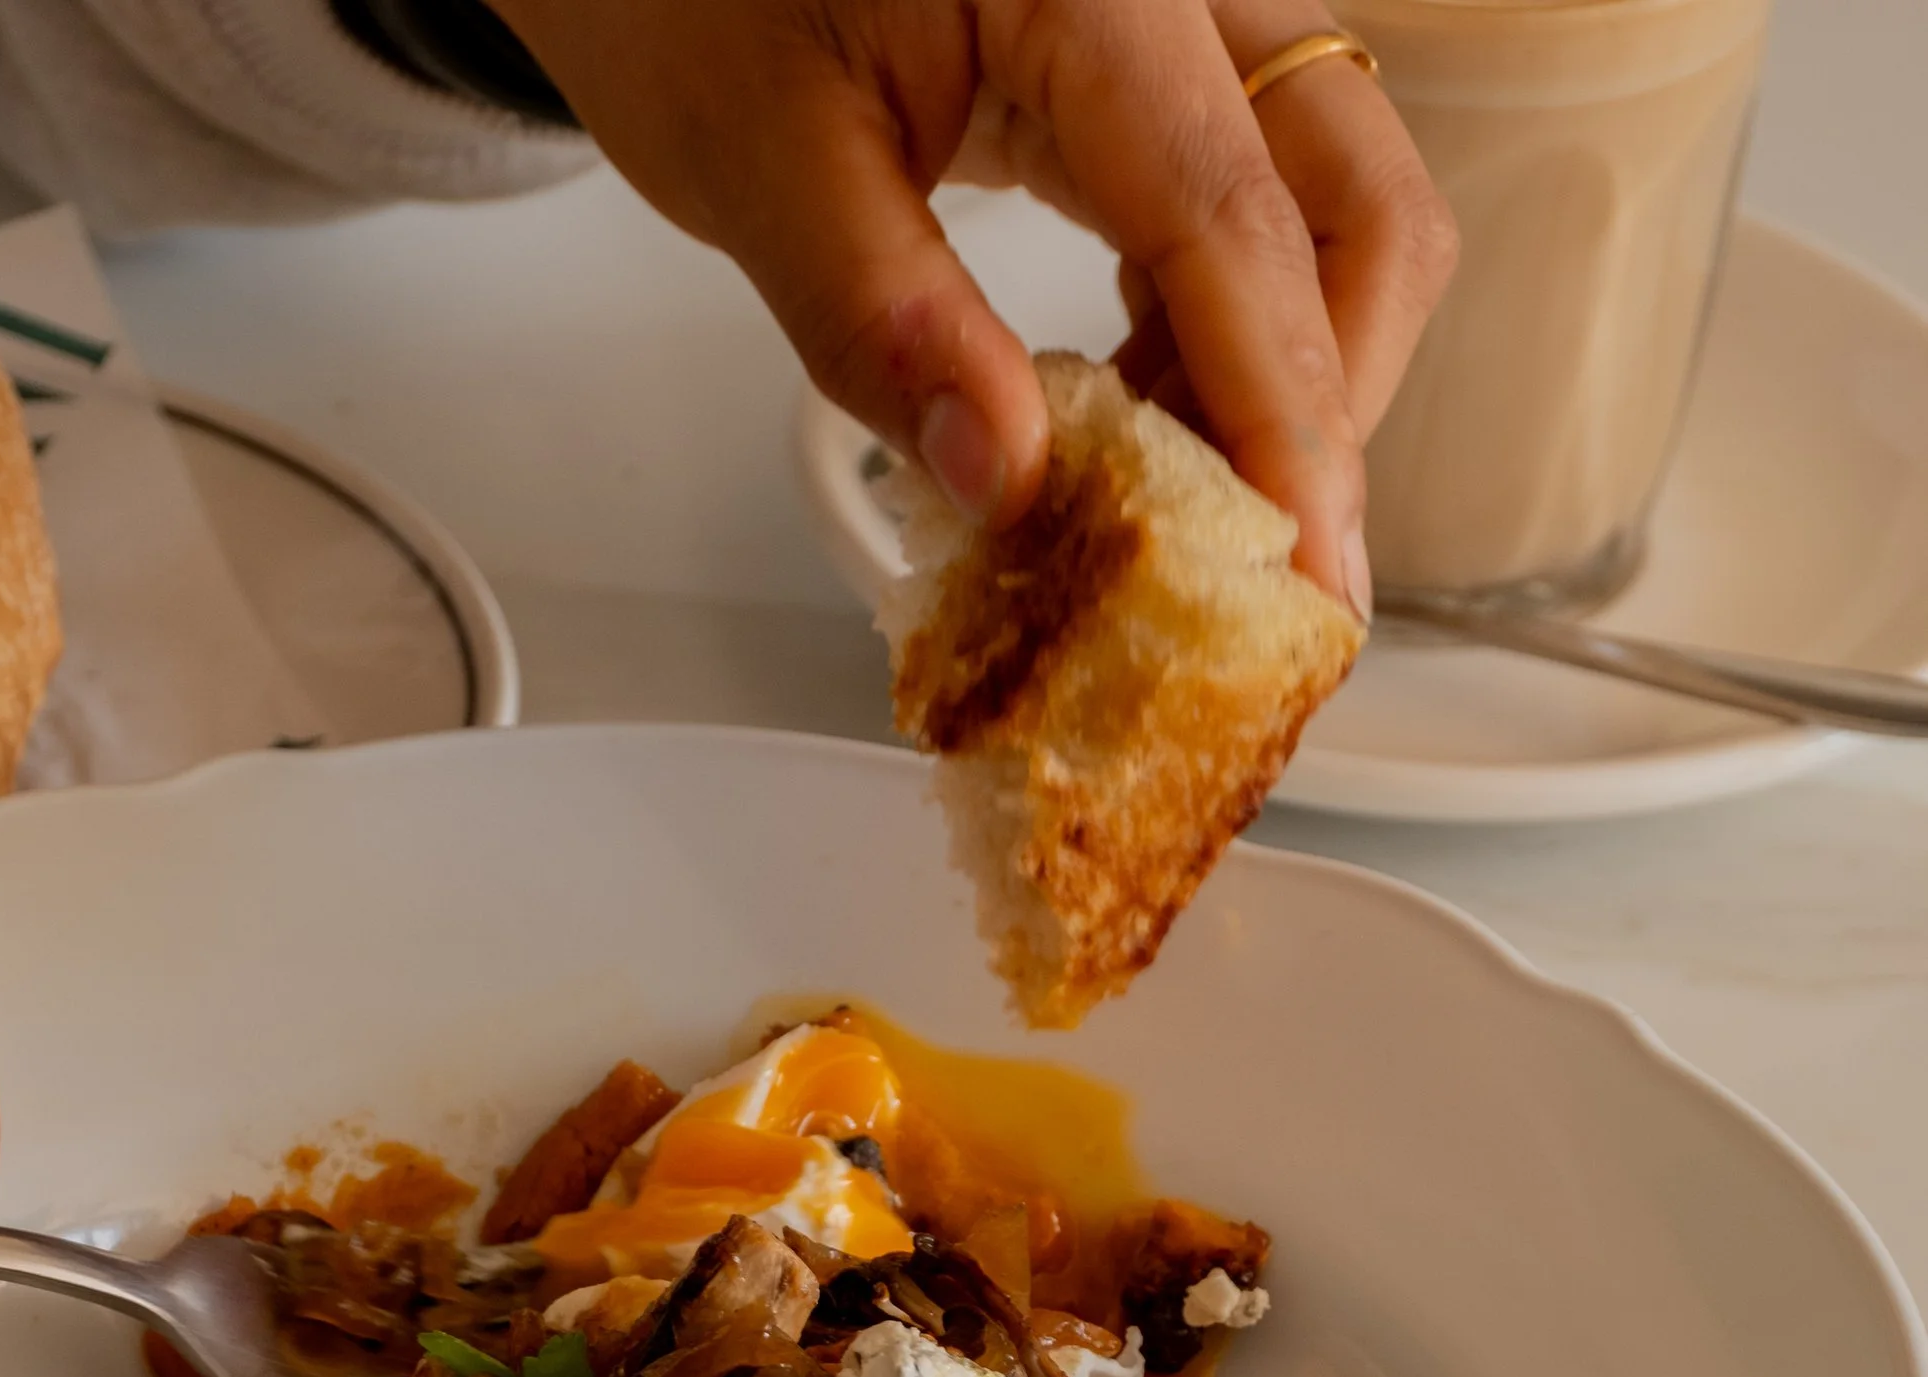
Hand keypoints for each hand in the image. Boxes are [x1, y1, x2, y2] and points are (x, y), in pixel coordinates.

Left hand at [499, 0, 1458, 609]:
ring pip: (1329, 213)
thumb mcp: (754, 158)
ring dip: (1276, 381)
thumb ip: (882, 321)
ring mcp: (1182, 27)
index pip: (1238, 228)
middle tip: (1237, 567)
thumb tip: (1009, 480)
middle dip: (1323, 403)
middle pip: (1355, 207)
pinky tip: (1126, 422)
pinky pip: (1251, 213)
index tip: (1307, 587)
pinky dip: (1217, 339)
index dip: (1287, 426)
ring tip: (1151, 504)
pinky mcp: (1158, 77)